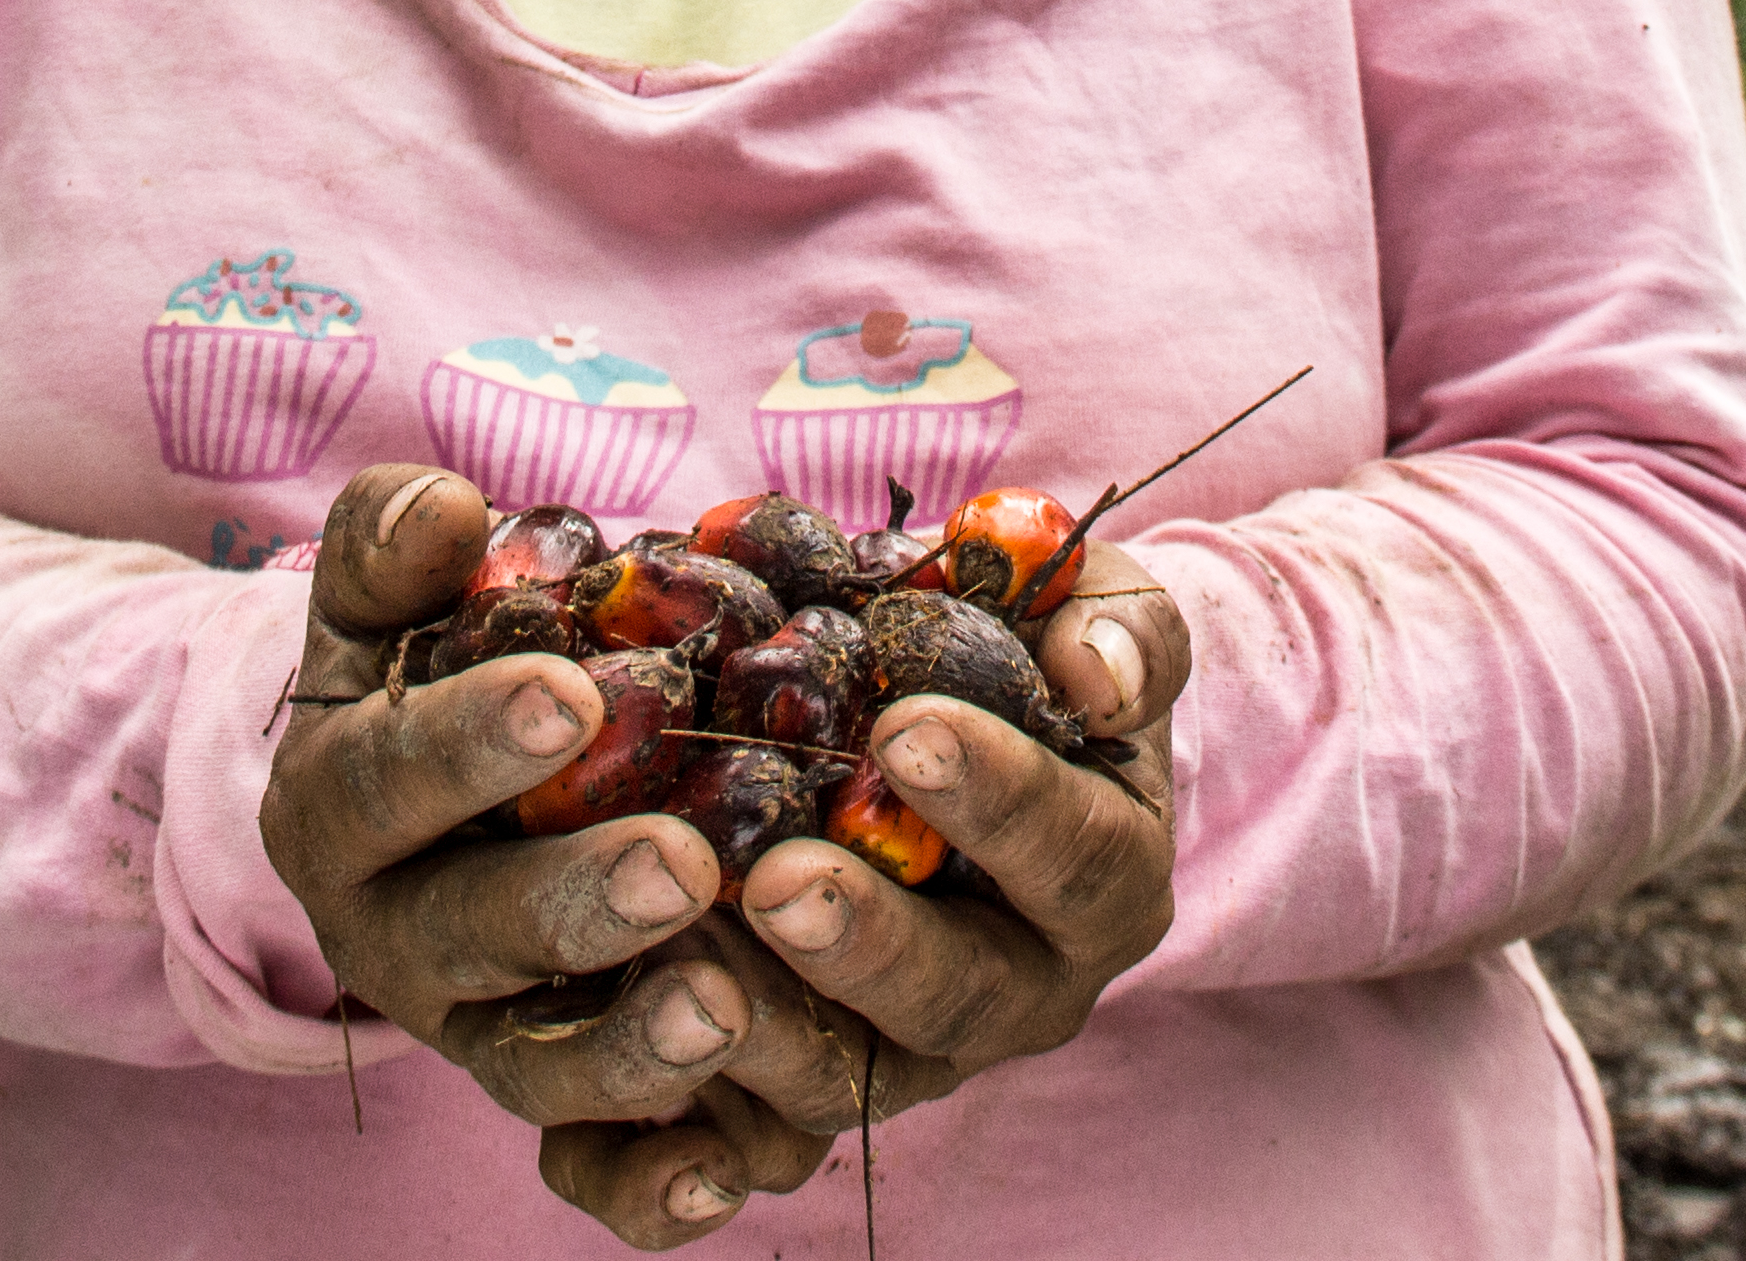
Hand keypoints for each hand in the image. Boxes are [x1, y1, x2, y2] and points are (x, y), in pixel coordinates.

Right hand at [263, 465, 879, 1245]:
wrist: (430, 811)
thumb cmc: (433, 675)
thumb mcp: (388, 605)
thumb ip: (396, 547)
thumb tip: (446, 509)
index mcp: (336, 809)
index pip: (386, 777)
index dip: (468, 740)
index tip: (571, 690)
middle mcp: (390, 941)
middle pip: (467, 937)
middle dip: (572, 902)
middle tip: (684, 862)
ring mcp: (474, 1035)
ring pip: (537, 1068)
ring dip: (629, 1047)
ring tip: (726, 1002)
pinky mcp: (552, 1113)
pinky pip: (592, 1172)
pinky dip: (652, 1184)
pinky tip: (728, 1168)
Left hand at [727, 543, 1186, 1119]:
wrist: (956, 737)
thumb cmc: (1027, 660)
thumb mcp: (1096, 614)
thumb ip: (1120, 624)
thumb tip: (1096, 671)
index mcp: (1104, 881)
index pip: (1076, 856)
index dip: (1001, 800)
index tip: (906, 730)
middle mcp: (1023, 988)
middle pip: (959, 997)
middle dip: (868, 944)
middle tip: (776, 881)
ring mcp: (919, 1052)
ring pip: (852, 1080)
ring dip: (766, 1027)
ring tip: (681, 951)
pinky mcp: (821, 1088)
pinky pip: (758, 1131)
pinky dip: (689, 1109)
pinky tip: (625, 1037)